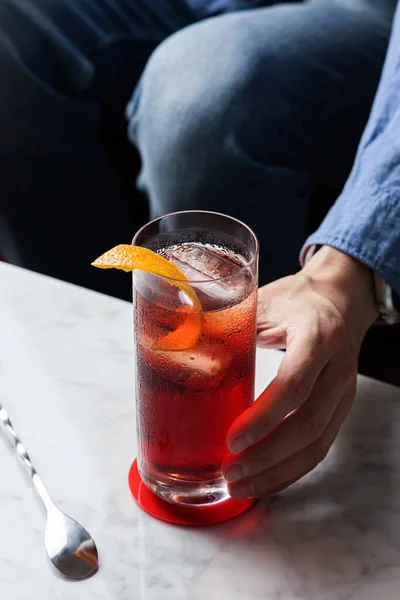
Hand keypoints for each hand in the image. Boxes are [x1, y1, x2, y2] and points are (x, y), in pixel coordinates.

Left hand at [222, 246, 377, 498]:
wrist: (341, 300)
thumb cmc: (297, 300)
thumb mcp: (263, 300)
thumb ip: (226, 321)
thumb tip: (176, 341)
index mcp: (317, 336)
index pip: (295, 383)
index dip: (265, 416)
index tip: (233, 439)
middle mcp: (337, 368)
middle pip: (309, 424)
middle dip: (267, 456)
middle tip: (230, 472)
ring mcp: (343, 393)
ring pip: (318, 444)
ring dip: (278, 471)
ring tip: (241, 486)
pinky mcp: (340, 409)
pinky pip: (320, 447)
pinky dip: (291, 469)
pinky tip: (265, 479)